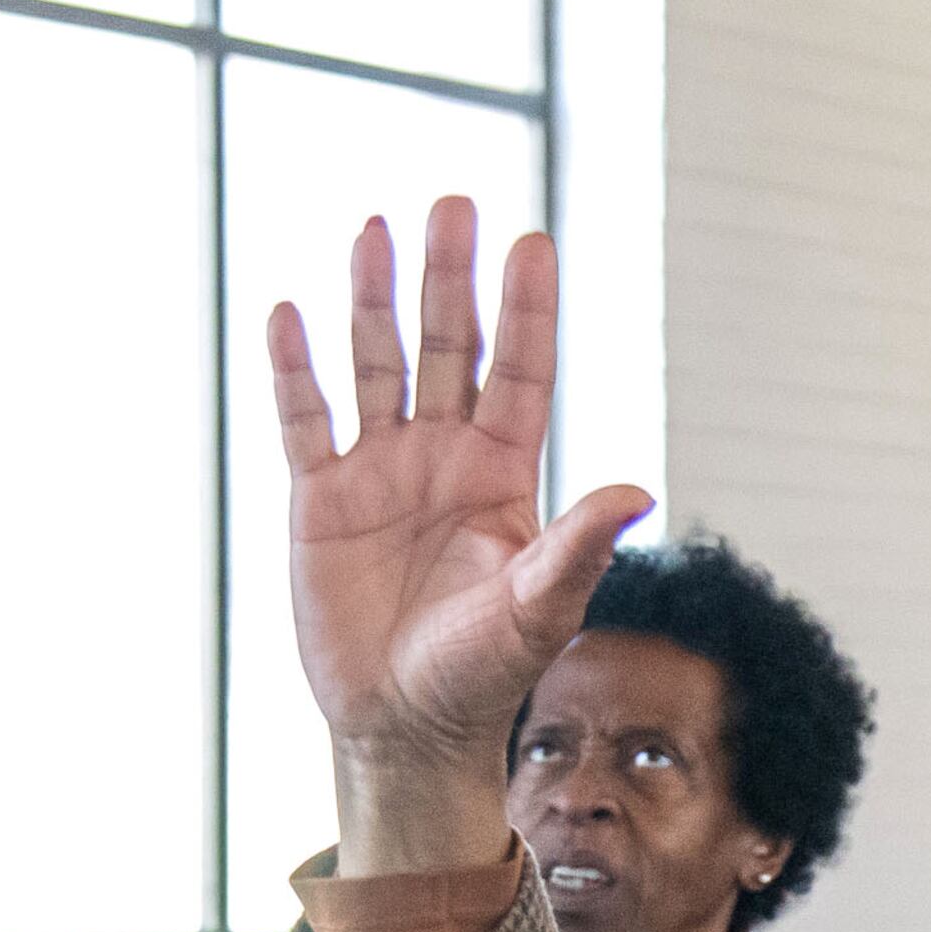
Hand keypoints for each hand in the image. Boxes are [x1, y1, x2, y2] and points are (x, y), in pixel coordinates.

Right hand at [267, 198, 649, 871]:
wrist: (403, 727)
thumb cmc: (482, 676)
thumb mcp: (536, 611)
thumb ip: (577, 548)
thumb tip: (641, 492)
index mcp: (503, 474)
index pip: (520, 372)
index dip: (525, 310)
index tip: (532, 242)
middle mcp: (443, 457)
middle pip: (449, 348)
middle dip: (451, 279)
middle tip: (454, 204)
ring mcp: (380, 471)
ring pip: (377, 364)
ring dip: (374, 299)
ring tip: (374, 229)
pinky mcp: (320, 500)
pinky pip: (305, 420)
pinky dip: (294, 370)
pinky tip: (289, 312)